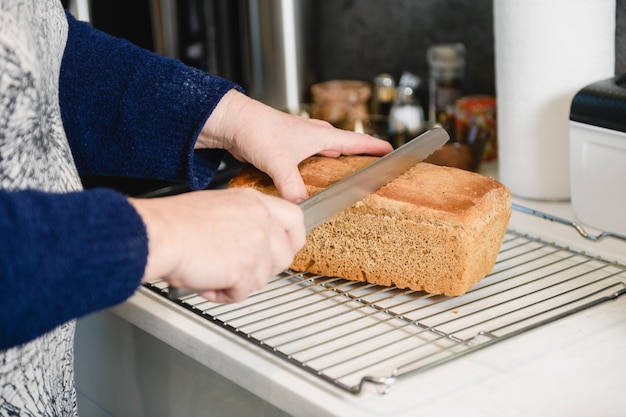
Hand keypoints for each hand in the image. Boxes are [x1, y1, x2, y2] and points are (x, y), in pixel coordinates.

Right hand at [129, 188, 304, 302]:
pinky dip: (224, 295)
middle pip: (285, 254)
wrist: (159, 234)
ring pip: (263, 278)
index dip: (292, 239)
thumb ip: (243, 221)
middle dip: (264, 269)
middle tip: (240, 271)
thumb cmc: (175, 222)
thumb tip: (251, 243)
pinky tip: (207, 284)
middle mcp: (261, 219)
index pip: (295, 219)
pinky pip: (243, 293)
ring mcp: (256, 244)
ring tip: (213, 275)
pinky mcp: (245, 269)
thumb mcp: (218, 206)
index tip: (284, 249)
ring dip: (239, 283)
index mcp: (254, 201)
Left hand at [197, 89, 392, 201]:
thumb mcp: (278, 162)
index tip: (391, 150)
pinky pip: (310, 154)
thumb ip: (292, 185)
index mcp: (319, 135)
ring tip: (346, 166)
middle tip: (372, 161)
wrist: (233, 121)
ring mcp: (299, 139)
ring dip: (337, 156)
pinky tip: (311, 171)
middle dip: (359, 151)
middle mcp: (312, 135)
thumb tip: (302, 207)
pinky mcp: (286, 146)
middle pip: (344, 143)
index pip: (355, 141)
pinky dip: (317, 161)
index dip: (374, 146)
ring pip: (326, 147)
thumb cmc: (257, 130)